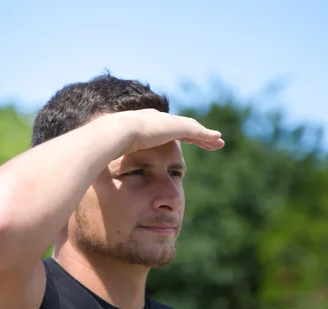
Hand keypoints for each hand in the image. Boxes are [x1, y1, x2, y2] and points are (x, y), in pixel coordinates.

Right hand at [108, 109, 224, 154]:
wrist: (118, 133)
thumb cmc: (111, 146)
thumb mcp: (116, 153)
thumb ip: (119, 157)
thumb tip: (109, 169)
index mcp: (146, 125)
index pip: (166, 130)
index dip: (177, 135)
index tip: (185, 140)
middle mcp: (159, 120)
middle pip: (183, 127)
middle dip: (196, 134)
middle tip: (209, 141)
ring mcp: (168, 122)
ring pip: (194, 129)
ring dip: (206, 136)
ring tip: (219, 142)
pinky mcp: (176, 126)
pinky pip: (197, 132)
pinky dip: (208, 136)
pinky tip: (218, 141)